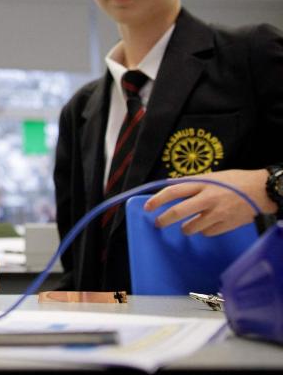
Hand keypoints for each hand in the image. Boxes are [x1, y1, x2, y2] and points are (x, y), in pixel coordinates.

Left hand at [144, 169, 275, 235]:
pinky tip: (208, 225)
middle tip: (158, 223)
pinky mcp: (226, 225)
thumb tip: (172, 186)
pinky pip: (207, 233)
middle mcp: (208, 199)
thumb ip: (193, 183)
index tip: (148, 207)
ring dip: (185, 228)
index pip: (173, 191)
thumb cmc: (235, 181)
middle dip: (164, 220)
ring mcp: (217, 214)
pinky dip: (204, 231)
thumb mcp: (212, 177)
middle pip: (178, 212)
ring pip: (191, 227)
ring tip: (187, 226)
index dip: (157, 200)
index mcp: (202, 184)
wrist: (262, 190)